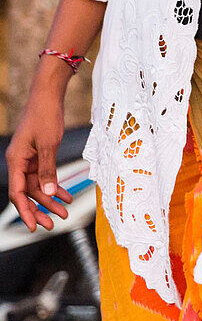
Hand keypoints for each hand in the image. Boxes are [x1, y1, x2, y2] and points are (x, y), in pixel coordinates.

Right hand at [6, 93, 72, 231]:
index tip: (34, 226)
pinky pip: (44, 175)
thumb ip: (48, 170)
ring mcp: (28, 158)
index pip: (18, 193)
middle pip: (28, 193)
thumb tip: (48, 193)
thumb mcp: (49, 144)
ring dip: (50, 198)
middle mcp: (19, 161)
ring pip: (38, 185)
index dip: (25, 211)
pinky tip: (65, 194)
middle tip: (53, 223)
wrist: (48, 94)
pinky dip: (54, 184)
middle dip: (41, 209)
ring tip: (65, 210)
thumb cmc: (45, 114)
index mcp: (16, 160)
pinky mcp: (38, 154)